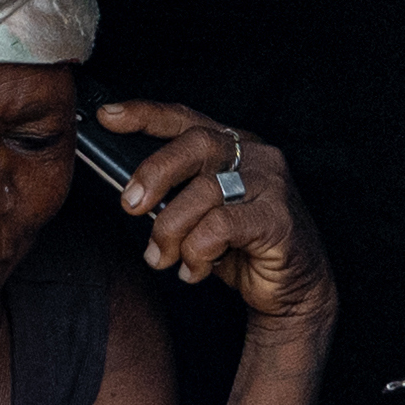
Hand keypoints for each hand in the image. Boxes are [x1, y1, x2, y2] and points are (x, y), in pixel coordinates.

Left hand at [97, 101, 332, 328]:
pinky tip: (194, 270)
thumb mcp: (201, 214)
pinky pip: (219, 227)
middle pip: (195, 145)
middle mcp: (255, 156)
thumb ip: (174, 194)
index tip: (108, 116)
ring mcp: (271, 185)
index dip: (145, 114)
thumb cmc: (242, 248)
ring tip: (162, 257)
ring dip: (170, 230)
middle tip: (130, 205)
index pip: (185, 119)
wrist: (295, 289)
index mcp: (234, 145)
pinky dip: (196, 252)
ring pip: (203, 192)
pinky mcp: (277, 219)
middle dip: (154, 173)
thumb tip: (128, 191)